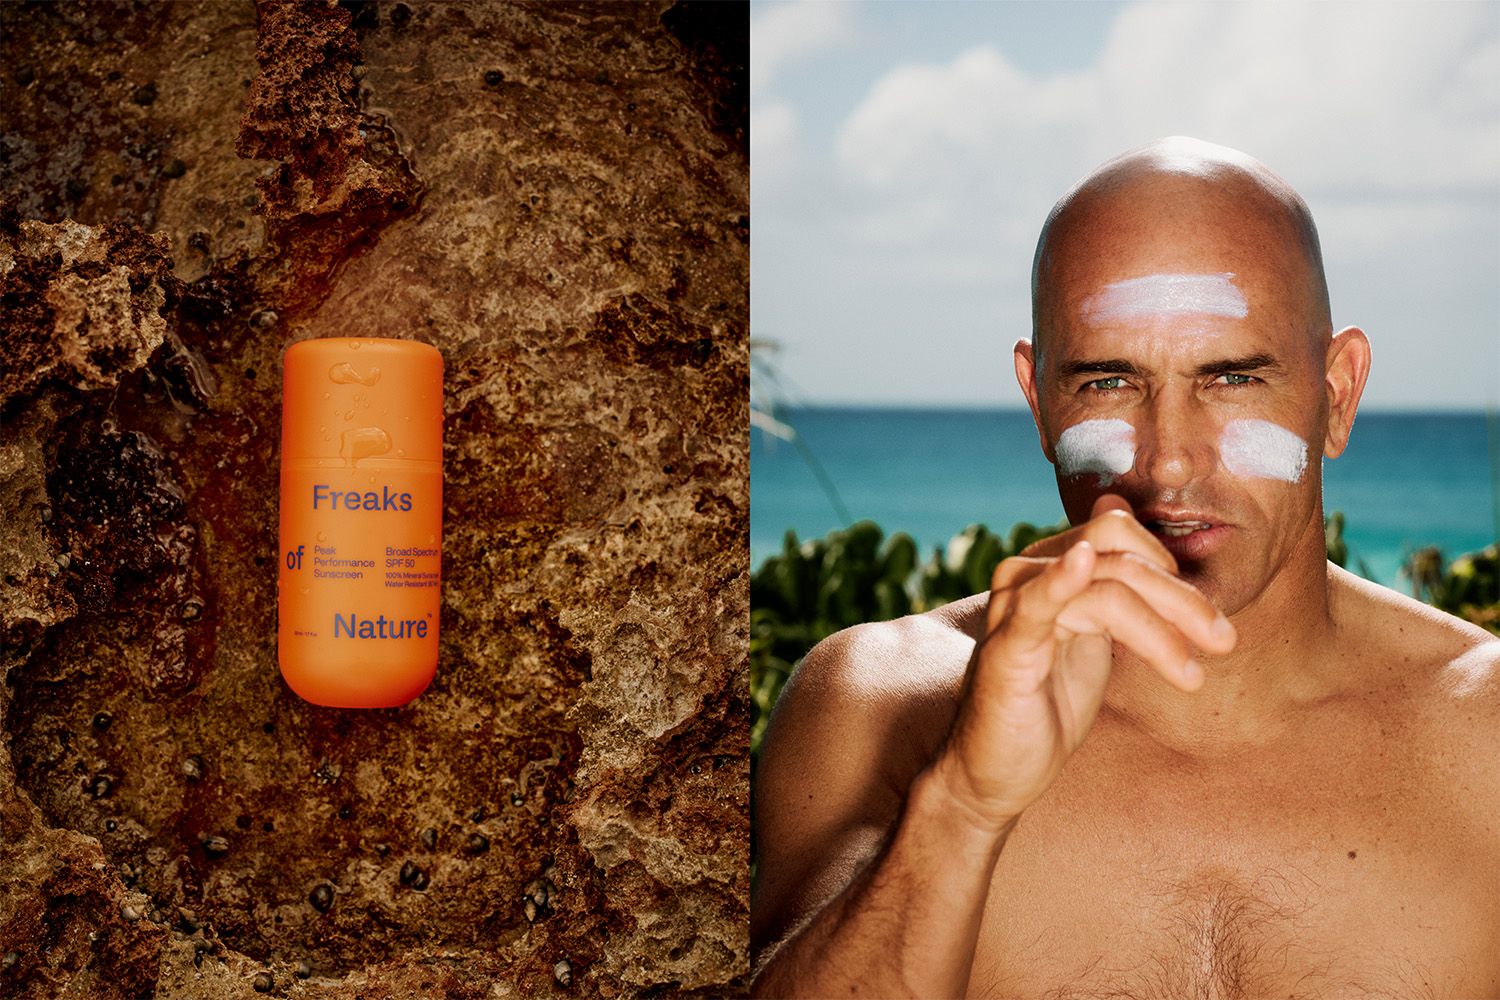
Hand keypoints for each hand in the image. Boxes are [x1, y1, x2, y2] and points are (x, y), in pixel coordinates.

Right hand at [931, 495, 1235, 830]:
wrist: (998, 771)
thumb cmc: (1047, 704)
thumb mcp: (1093, 637)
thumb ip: (1113, 588)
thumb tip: (1122, 511)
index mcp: (1049, 567)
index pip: (1120, 533)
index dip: (1170, 568)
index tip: (1203, 621)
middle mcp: (1026, 575)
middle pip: (1120, 555)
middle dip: (1181, 598)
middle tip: (1224, 641)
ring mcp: (1013, 609)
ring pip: (1105, 588)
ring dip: (1162, 627)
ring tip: (1192, 674)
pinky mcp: (1005, 650)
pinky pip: (1037, 604)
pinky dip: (1061, 580)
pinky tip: (1082, 565)